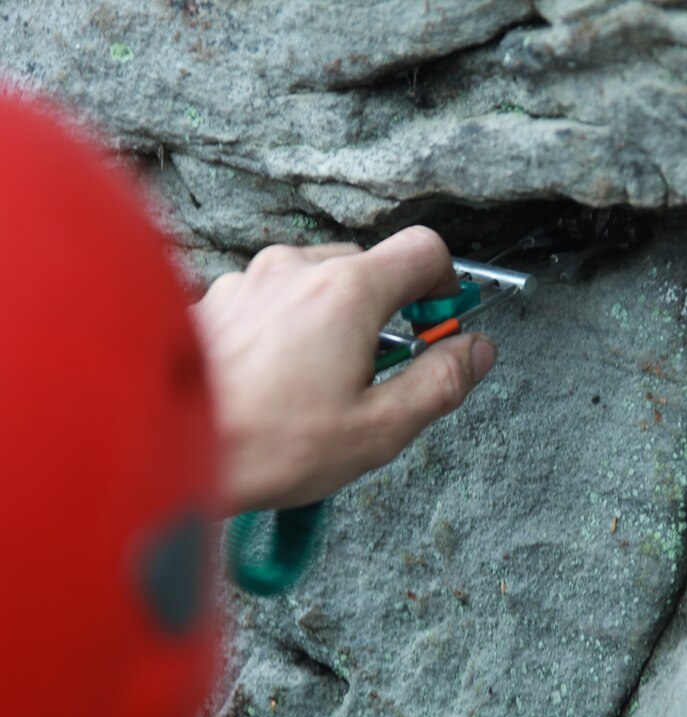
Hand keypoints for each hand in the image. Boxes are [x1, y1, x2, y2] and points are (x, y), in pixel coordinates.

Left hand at [191, 226, 496, 514]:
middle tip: (379, 371)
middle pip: (370, 267)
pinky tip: (273, 380)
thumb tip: (476, 352)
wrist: (162, 449)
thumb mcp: (379, 428)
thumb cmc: (267, 445)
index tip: (439, 323)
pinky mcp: (216, 299)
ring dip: (333, 320)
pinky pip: (272, 297)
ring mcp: (250, 280)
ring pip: (317, 281)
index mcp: (347, 292)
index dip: (446, 285)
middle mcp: (296, 269)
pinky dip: (288, 326)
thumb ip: (441, 382)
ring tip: (317, 385)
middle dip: (387, 312)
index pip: (424, 250)